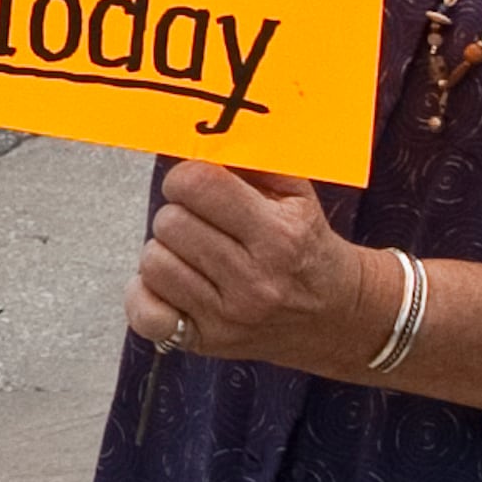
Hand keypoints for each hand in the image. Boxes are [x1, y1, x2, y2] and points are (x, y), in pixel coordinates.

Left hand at [128, 163, 385, 378]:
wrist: (337, 316)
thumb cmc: (306, 244)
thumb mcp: (295, 194)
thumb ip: (248, 161)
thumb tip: (195, 138)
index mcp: (279, 236)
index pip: (197, 185)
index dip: (187, 178)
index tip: (198, 187)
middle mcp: (254, 281)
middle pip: (170, 223)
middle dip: (180, 214)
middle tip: (203, 224)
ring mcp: (229, 317)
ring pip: (153, 263)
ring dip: (167, 253)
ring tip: (196, 255)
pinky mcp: (207, 343)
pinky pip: (144, 313)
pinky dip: (148, 295)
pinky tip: (175, 287)